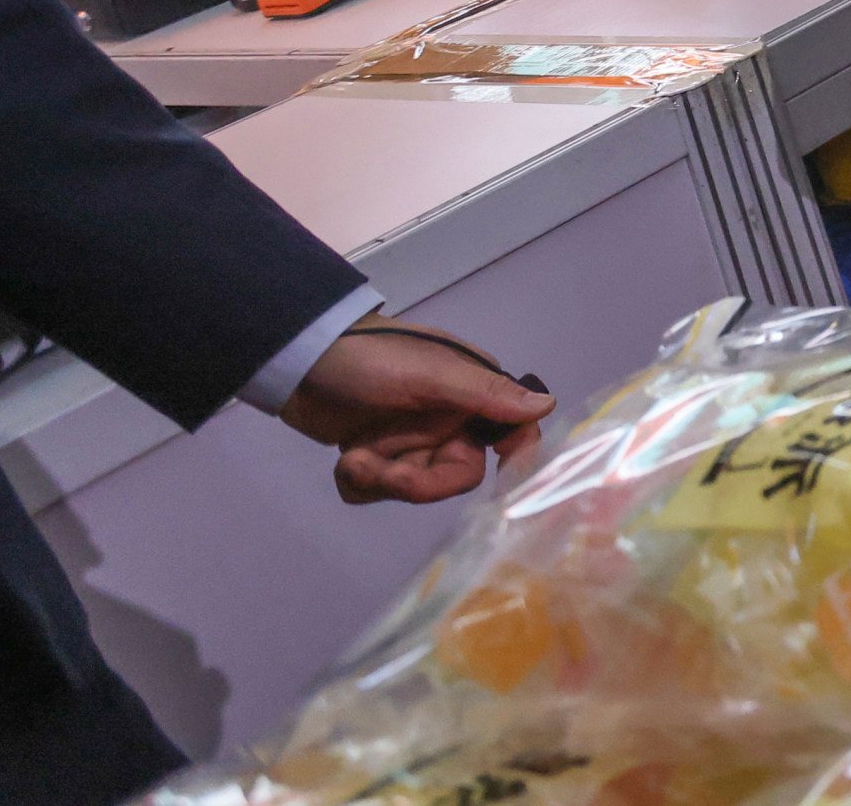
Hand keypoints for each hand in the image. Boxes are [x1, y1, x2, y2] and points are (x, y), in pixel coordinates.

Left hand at [281, 321, 550, 504]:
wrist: (300, 359)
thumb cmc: (373, 359)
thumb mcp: (429, 374)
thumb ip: (485, 393)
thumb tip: (550, 405)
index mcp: (471, 395)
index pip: (511, 432)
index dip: (513, 461)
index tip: (504, 488)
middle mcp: (448, 421)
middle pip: (456, 474)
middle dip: (416, 482)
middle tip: (381, 471)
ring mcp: (410, 440)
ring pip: (415, 487)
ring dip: (380, 480)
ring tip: (351, 459)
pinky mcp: (375, 454)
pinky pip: (378, 492)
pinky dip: (358, 482)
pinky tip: (344, 460)